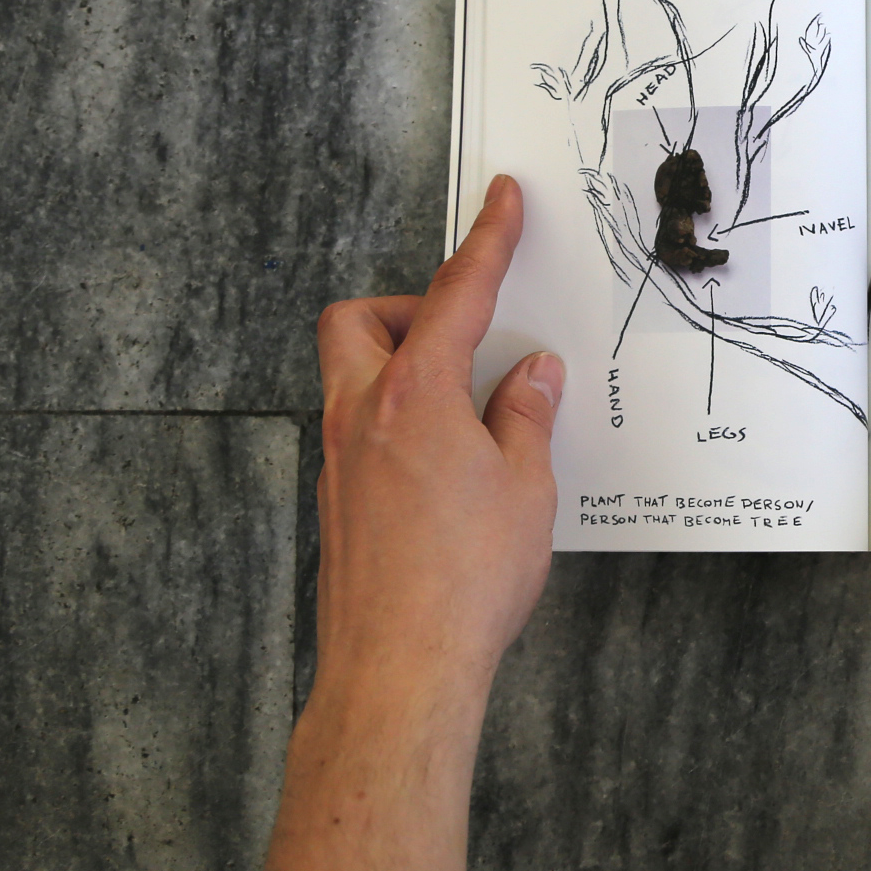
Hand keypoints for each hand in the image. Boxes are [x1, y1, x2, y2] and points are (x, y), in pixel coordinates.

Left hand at [311, 174, 563, 716]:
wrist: (399, 669)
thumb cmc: (463, 582)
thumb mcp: (524, 488)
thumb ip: (524, 418)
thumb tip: (532, 377)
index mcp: (414, 395)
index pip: (453, 295)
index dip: (484, 242)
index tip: (500, 201)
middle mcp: (361, 416)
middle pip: (356, 322)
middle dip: (403, 308)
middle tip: (462, 332)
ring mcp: (340, 463)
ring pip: (351, 380)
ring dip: (403, 373)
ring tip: (470, 410)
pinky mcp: (338, 506)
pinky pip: (362, 436)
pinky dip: (401, 429)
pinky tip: (450, 468)